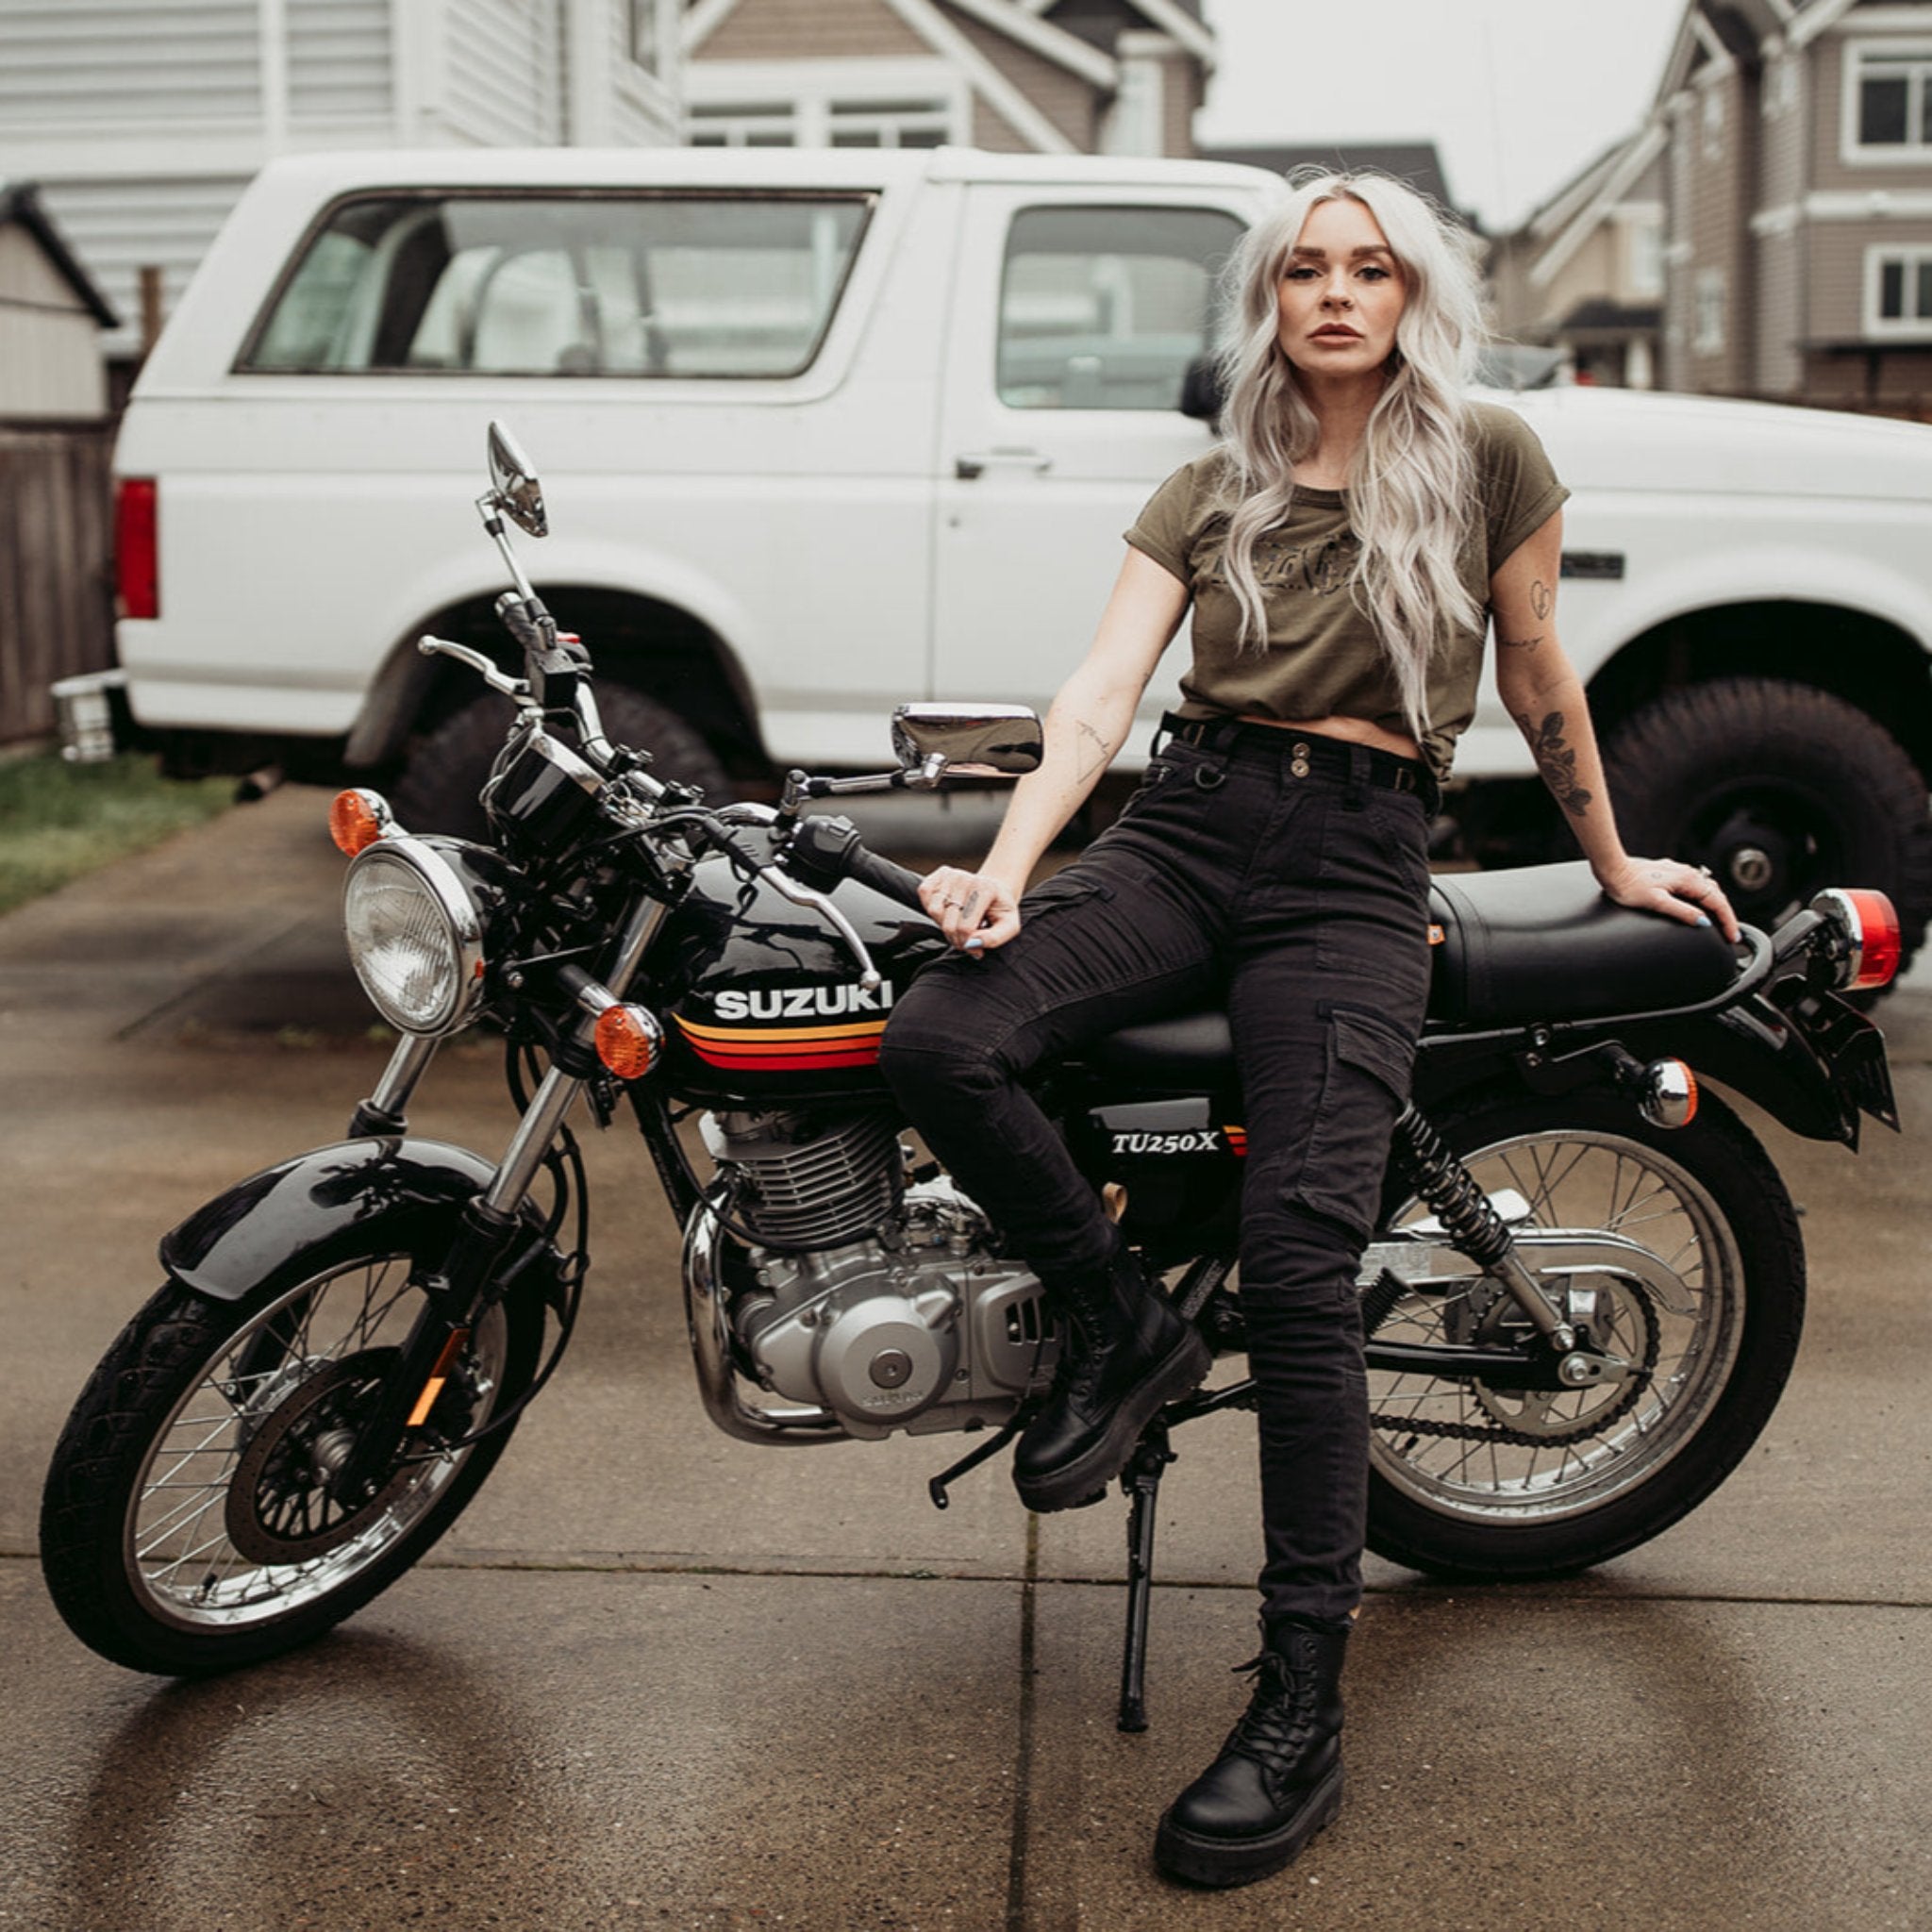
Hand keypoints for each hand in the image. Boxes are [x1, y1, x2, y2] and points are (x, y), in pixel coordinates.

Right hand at [917, 865, 1021, 952]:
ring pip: (934, 911)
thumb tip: (973, 944)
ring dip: (943, 925)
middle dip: (956, 939)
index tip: (976, 948)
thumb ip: (994, 938)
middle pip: (948, 923)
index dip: (968, 944)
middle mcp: (966, 879)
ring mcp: (951, 875)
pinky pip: (924, 894)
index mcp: (985, 889)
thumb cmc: (1000, 910)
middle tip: (967, 941)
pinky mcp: (939, 875)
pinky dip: (932, 908)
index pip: (966, 927)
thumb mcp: (1009, 926)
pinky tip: (947, 912)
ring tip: (958, 925)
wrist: (996, 891)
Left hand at [1597, 856, 1740, 941]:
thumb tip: (1703, 922)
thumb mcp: (1657, 902)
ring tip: (1720, 923)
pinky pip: (1696, 887)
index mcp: (1688, 880)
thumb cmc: (1629, 887)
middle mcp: (1687, 873)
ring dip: (1717, 906)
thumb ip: (1682, 912)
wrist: (1612, 870)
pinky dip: (1705, 899)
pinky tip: (1700, 905)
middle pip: (1716, 896)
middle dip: (1726, 916)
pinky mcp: (1670, 874)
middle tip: (1730, 934)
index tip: (1733, 937)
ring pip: (1707, 890)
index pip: (1718, 903)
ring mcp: (1679, 872)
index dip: (1728, 921)